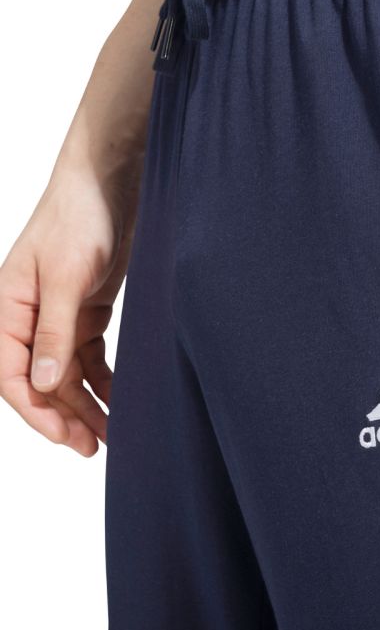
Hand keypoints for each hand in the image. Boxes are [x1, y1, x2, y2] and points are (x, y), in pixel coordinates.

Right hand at [0, 165, 136, 455]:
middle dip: (65, 415)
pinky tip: (119, 396)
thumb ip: (55, 333)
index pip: (13, 375)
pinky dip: (103, 377)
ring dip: (86, 401)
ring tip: (110, 431)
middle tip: (93, 445)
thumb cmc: (78, 219)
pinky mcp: (86, 309)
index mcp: (6, 310)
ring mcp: (58, 314)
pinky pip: (89, 354)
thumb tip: (44, 386)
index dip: (37, 412)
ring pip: (66, 372)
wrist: (109, 184)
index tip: (66, 438)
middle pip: (41, 380)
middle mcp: (27, 317)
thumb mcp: (67, 279)